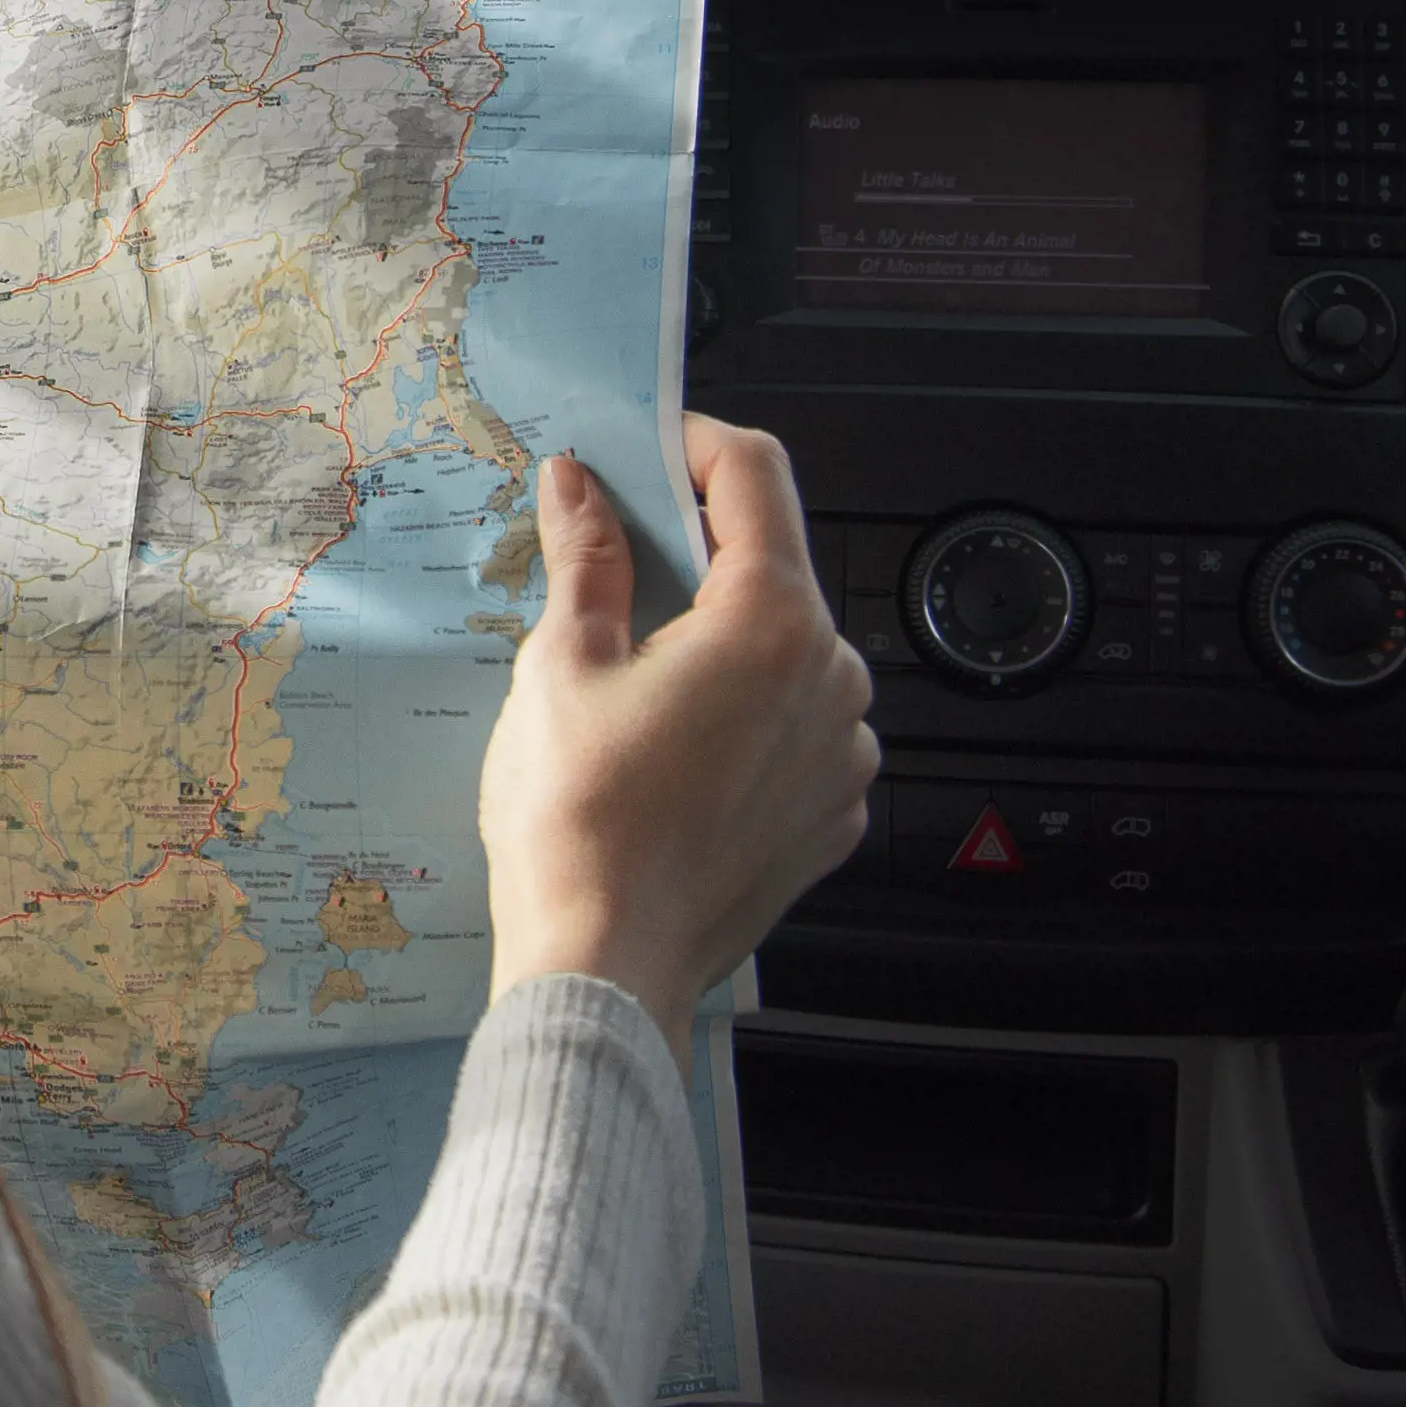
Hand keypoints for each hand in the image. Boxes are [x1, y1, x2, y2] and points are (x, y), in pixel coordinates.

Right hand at [478, 418, 876, 1071]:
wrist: (606, 963)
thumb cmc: (581, 822)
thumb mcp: (562, 663)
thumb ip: (586, 558)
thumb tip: (578, 484)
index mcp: (771, 622)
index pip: (754, 476)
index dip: (694, 443)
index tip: (646, 447)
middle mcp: (831, 678)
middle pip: (772, 566)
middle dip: (698, 553)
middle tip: (615, 570)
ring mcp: (843, 751)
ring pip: (788, 652)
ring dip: (723, 641)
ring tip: (635, 680)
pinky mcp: (833, 812)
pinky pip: (797, 730)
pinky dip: (744, 718)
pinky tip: (673, 751)